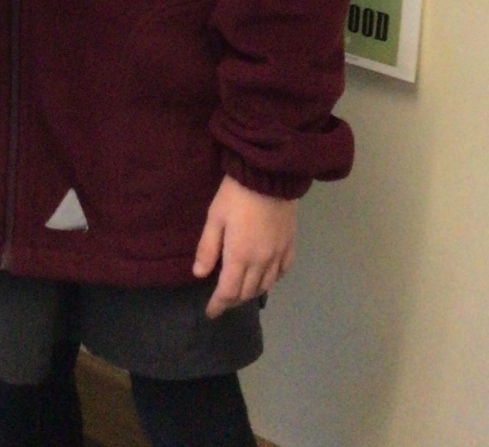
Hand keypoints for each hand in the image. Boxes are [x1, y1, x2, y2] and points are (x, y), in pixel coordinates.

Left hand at [192, 174, 296, 317]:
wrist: (269, 175)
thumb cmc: (236, 194)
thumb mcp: (215, 217)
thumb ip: (208, 248)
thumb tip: (199, 274)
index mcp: (240, 256)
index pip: (228, 292)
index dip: (218, 305)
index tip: (210, 313)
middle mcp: (261, 262)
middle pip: (247, 292)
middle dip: (233, 300)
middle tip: (222, 300)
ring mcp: (278, 254)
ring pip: (266, 285)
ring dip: (251, 293)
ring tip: (240, 292)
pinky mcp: (289, 244)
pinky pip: (282, 272)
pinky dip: (272, 281)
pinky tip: (265, 278)